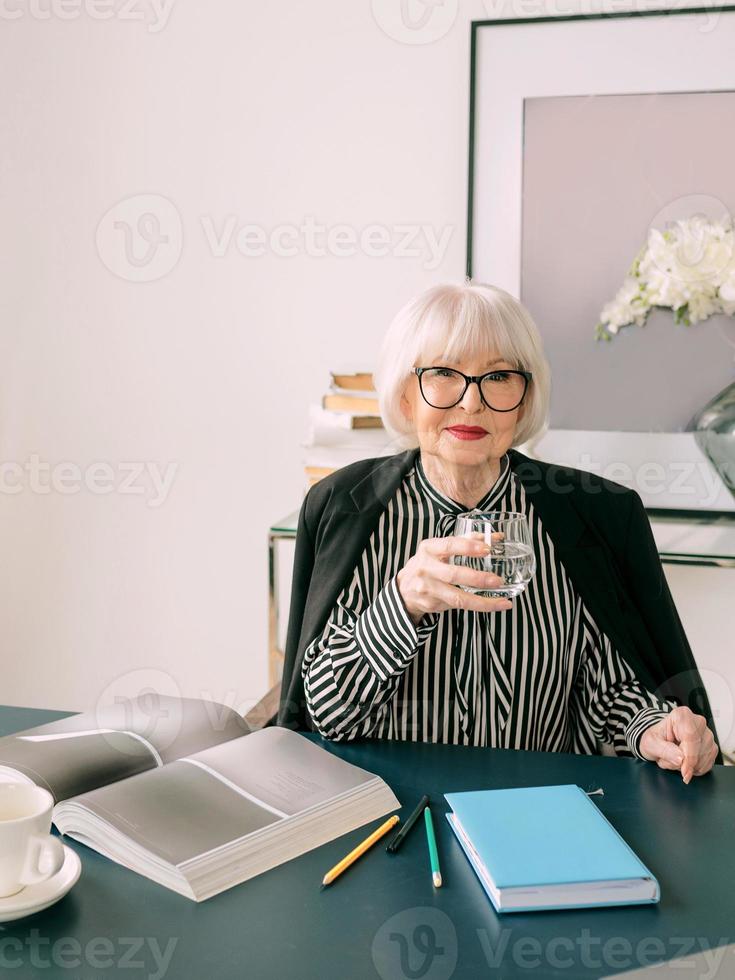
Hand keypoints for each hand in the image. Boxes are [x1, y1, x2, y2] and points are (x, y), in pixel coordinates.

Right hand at [396, 534, 512, 625]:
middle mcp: (425, 568)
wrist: (404, 588)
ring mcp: (426, 588)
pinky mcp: (431, 604)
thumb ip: (466, 541)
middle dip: (478, 578)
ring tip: (502, 601)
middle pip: (454, 574)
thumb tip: (496, 537)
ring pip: (457, 598)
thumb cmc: (429, 564)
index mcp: (428, 549)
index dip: (468, 547)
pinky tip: (491, 605)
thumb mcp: (440, 549)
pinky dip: (477, 606)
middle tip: (498, 580)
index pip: (449, 545)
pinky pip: (457, 607)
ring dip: (483, 601)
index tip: (487, 549)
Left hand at [638, 706, 717, 782]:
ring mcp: (707, 735)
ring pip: (704, 759)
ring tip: (674, 758)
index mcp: (682, 716)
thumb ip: (664, 750)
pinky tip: (684, 763)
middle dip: (683, 763)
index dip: (689, 758)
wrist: (659, 740)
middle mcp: (698, 722)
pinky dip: (695, 769)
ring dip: (688, 766)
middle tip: (667, 759)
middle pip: (699, 751)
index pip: (691, 738)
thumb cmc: (655, 738)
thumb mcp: (650, 744)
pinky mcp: (711, 747)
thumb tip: (681, 759)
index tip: (684, 772)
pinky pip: (708, 764)